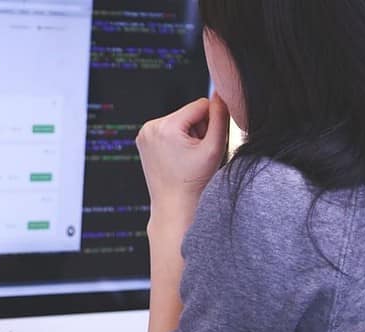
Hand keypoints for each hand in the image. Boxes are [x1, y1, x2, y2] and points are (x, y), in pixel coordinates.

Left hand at [136, 95, 229, 232]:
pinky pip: (168, 130)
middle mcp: (150, 127)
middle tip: (196, 154)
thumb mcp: (214, 147)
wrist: (174, 205)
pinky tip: (177, 157)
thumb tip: (221, 93)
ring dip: (188, 134)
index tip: (208, 142)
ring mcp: (144, 134)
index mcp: (165, 126)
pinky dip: (177, 139)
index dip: (212, 122)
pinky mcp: (143, 141)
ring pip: (179, 121)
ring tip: (187, 157)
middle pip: (188, 113)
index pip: (201, 105)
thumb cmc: (194, 181)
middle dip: (198, 129)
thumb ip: (221, 116)